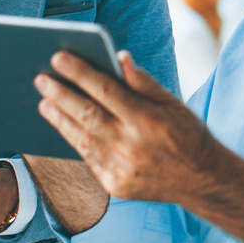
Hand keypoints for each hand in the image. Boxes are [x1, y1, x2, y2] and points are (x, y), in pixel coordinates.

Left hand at [35, 51, 221, 203]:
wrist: (202, 181)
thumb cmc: (188, 135)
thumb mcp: (173, 104)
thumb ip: (144, 82)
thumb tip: (119, 57)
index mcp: (148, 120)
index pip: (105, 90)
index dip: (79, 72)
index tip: (58, 57)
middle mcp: (131, 145)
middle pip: (86, 114)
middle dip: (60, 94)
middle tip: (40, 79)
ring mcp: (121, 169)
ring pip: (80, 139)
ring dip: (59, 118)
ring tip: (44, 101)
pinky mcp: (115, 186)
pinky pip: (88, 159)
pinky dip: (73, 140)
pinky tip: (63, 126)